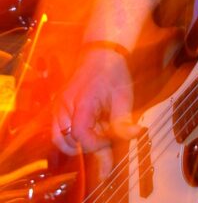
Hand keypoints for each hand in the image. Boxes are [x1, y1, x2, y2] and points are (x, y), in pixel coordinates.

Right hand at [52, 48, 138, 173]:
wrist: (101, 55)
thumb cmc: (112, 74)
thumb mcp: (123, 97)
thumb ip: (124, 120)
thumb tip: (134, 134)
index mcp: (82, 103)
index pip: (80, 135)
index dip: (96, 144)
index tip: (109, 140)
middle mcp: (65, 106)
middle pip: (67, 142)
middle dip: (86, 147)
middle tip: (104, 142)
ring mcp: (59, 107)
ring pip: (59, 139)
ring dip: (77, 145)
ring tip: (96, 136)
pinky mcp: (58, 108)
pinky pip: (59, 131)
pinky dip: (72, 137)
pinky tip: (89, 130)